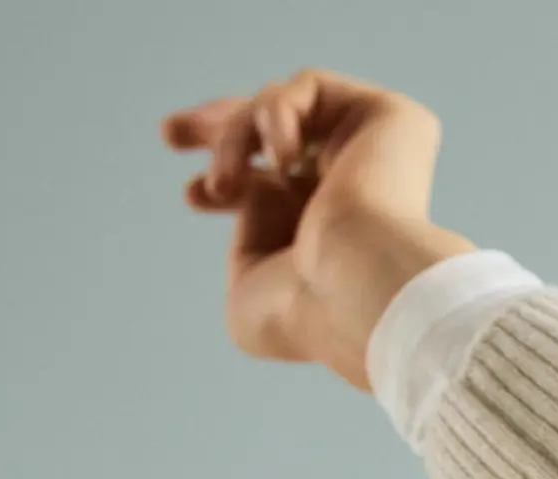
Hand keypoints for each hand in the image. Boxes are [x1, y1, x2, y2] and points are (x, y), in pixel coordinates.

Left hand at [160, 69, 474, 390]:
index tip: (192, 195)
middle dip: (218, 127)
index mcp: (329, 231)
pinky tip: (282, 161)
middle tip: (170, 133)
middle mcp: (354, 187)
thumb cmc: (305, 312)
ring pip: (280, 110)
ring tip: (224, 184)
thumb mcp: (249, 298)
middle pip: (277, 133)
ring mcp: (373, 151)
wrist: (357, 290)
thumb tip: (253, 200)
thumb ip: (246, 249)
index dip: (227, 177)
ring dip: (234, 139)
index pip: (274, 185)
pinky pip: (308, 87)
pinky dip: (275, 115)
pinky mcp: (388, 117)